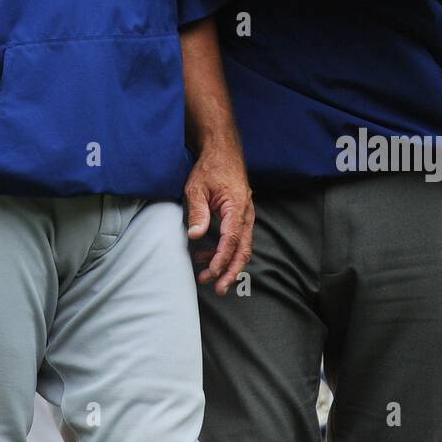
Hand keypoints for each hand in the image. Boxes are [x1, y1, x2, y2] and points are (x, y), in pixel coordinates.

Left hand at [185, 143, 253, 294]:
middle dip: (231, 272)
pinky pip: (237, 240)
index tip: (211, 273)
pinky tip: (205, 256)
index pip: (232, 240)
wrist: (223, 152)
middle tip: (219, 289)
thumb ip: (197, 212)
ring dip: (227, 264)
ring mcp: (246, 216)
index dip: (221, 259)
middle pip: (244, 250)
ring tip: (206, 276)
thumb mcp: (197, 188)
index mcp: (237, 206)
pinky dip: (224, 252)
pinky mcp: (240, 217)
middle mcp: (246, 214)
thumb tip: (195, 236)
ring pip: (242, 247)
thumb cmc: (210, 168)